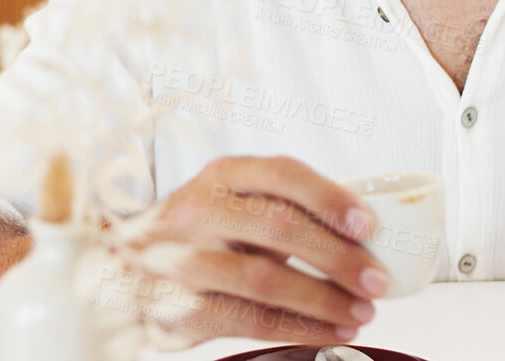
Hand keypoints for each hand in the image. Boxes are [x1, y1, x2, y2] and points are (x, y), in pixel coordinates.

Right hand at [125, 156, 389, 346]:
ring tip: (362, 312)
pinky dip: (299, 327)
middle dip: (339, 257)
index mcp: (223, 175)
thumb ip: (288, 209)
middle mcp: (198, 210)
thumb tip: (366, 237)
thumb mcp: (236, 202)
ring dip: (324, 300)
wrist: (126, 269)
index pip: (282, 174)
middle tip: (377, 280)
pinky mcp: (180, 308)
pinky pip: (250, 319)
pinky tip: (329, 329)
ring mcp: (184, 260)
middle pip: (279, 228)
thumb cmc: (204, 233)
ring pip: (266, 280)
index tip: (368, 224)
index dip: (330, 198)